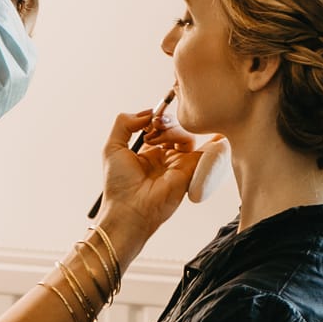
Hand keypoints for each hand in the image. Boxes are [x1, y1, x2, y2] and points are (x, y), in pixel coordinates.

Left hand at [92, 108, 211, 238]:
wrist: (129, 208)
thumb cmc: (118, 185)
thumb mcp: (112, 147)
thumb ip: (124, 123)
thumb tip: (148, 112)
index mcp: (147, 153)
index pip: (159, 128)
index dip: (155, 118)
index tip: (148, 121)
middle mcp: (165, 158)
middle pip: (174, 129)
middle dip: (164, 122)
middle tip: (153, 127)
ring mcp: (179, 164)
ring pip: (187, 136)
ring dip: (173, 130)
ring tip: (157, 138)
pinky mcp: (191, 171)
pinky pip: (206, 152)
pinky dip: (210, 141)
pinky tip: (202, 134)